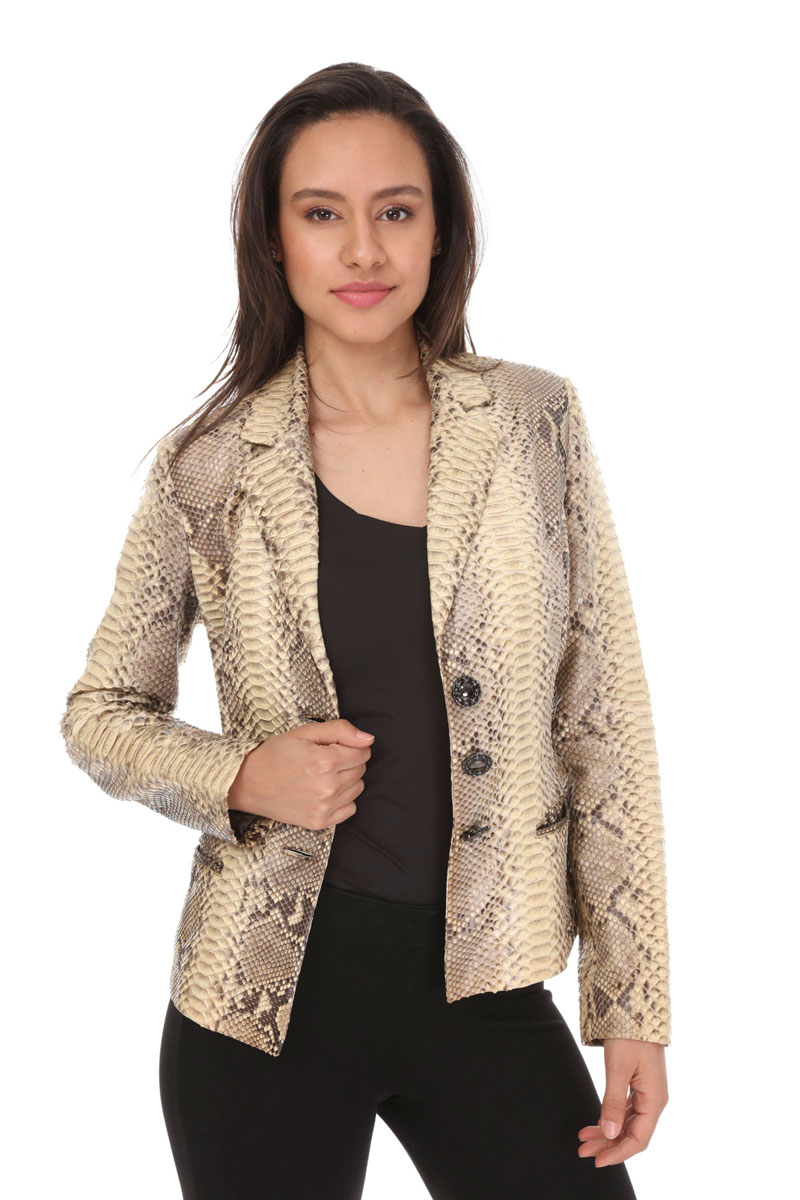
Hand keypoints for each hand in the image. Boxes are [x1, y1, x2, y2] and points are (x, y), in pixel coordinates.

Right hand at [226, 718, 374, 829]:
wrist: (247, 783)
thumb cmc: (275, 755)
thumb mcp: (305, 732)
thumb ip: (341, 730)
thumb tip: (368, 738)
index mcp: (324, 761)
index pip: (363, 752)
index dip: (352, 746)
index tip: (335, 746)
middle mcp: (327, 787)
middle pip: (361, 770)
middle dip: (349, 761)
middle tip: (325, 759)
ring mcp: (324, 807)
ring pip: (357, 788)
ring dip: (346, 779)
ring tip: (322, 775)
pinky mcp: (319, 822)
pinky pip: (350, 809)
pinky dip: (342, 799)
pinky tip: (324, 791)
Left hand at [577, 1039, 668, 1167]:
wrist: (635, 1007)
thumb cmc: (629, 1036)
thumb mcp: (618, 1069)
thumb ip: (613, 1102)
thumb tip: (610, 1134)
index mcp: (654, 1100)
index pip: (638, 1138)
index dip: (618, 1153)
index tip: (598, 1161)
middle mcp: (654, 1100)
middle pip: (632, 1134)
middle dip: (608, 1145)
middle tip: (583, 1150)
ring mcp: (647, 1093)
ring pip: (627, 1123)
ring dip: (607, 1133)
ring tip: (584, 1139)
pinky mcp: (640, 1085)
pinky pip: (626, 1110)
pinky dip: (610, 1119)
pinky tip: (596, 1123)